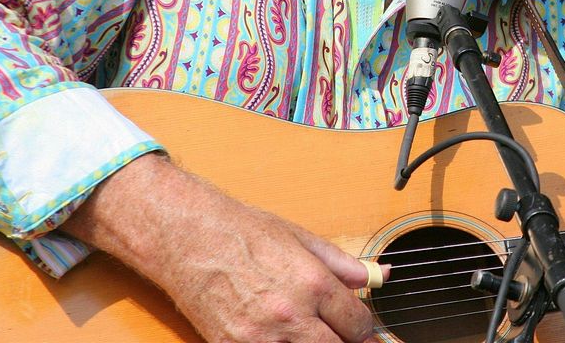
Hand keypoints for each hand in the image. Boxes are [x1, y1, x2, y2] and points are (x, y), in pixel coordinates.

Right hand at [63, 154, 380, 342]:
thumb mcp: (300, 237)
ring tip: (314, 336)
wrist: (190, 239)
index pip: (358, 324)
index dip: (366, 330)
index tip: (364, 330)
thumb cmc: (243, 232)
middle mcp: (291, 315)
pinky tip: (285, 340)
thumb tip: (374, 276)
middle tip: (348, 340)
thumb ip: (341, 262)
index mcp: (313, 283)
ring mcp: (261, 338)